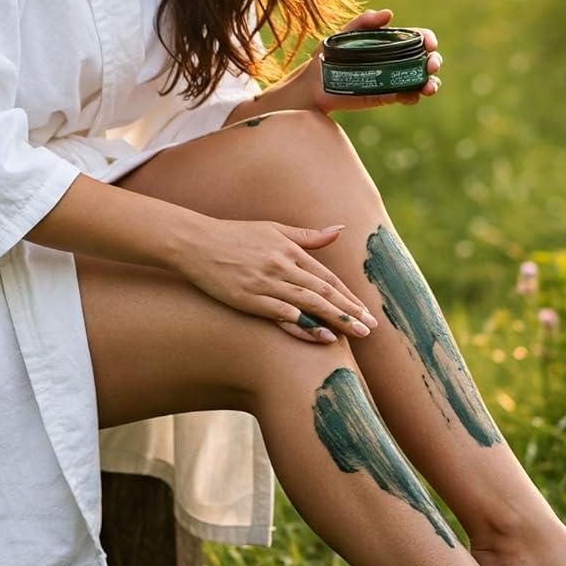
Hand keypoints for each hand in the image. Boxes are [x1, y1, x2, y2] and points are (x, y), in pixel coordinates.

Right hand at [174, 216, 378, 344]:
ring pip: (309, 304)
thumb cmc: (234, 235)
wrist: (195, 242)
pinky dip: (305, 325)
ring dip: (335, 319)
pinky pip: (283, 314)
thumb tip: (339, 230)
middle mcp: (282, 266)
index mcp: (289, 249)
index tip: (366, 311)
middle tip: (370, 329)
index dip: (348, 295)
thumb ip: (307, 236)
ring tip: (355, 334)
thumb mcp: (273, 229)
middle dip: (349, 310)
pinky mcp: (249, 299)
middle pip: (323, 291)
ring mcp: (266, 283)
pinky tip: (322, 336)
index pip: (326, 276)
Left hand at [304, 7, 442, 113]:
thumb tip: (388, 14)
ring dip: (430, 84)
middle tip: (431, 66)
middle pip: (426, 60)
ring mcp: (393, 80)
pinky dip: (412, 97)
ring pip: (422, 81)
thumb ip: (363, 22)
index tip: (429, 43)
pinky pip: (406, 97)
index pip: (418, 38)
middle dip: (434, 62)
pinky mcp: (386, 97)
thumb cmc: (328, 55)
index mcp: (390, 42)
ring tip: (428, 87)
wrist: (312, 84)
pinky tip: (409, 96)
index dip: (428, 39)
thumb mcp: (344, 34)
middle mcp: (396, 60)